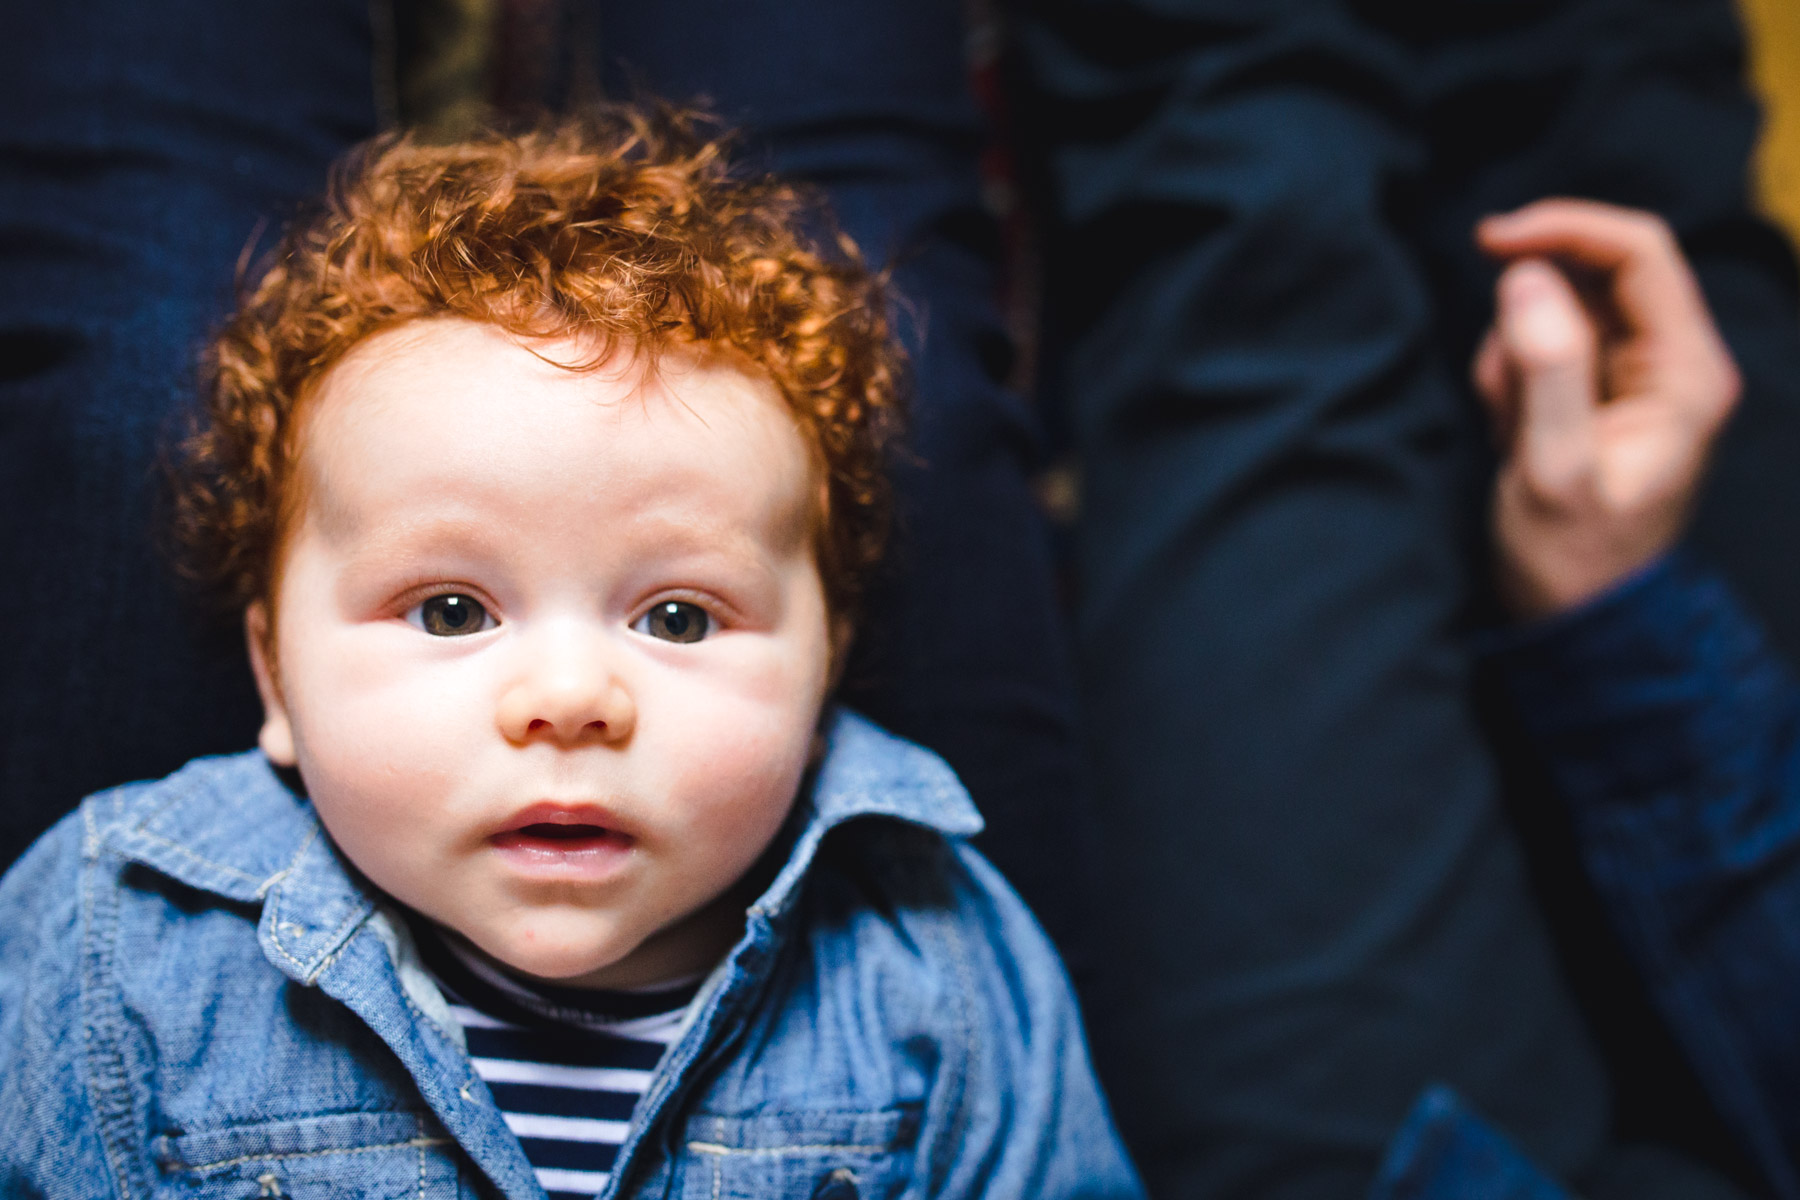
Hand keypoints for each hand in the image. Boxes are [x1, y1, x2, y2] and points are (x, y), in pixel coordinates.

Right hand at [1474, 199, 1740, 617]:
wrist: (1575, 620)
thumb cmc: (1574, 560)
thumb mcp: (1552, 470)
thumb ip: (1545, 370)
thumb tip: (1525, 274)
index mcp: (1688, 371)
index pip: (1639, 251)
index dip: (1566, 229)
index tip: (1492, 240)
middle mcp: (1671, 361)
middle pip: (1591, 275)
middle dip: (1528, 319)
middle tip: (1506, 396)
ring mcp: (1632, 375)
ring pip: (1556, 311)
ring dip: (1514, 358)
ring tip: (1515, 433)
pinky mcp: (1595, 390)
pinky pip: (1540, 347)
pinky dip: (1510, 379)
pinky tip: (1515, 435)